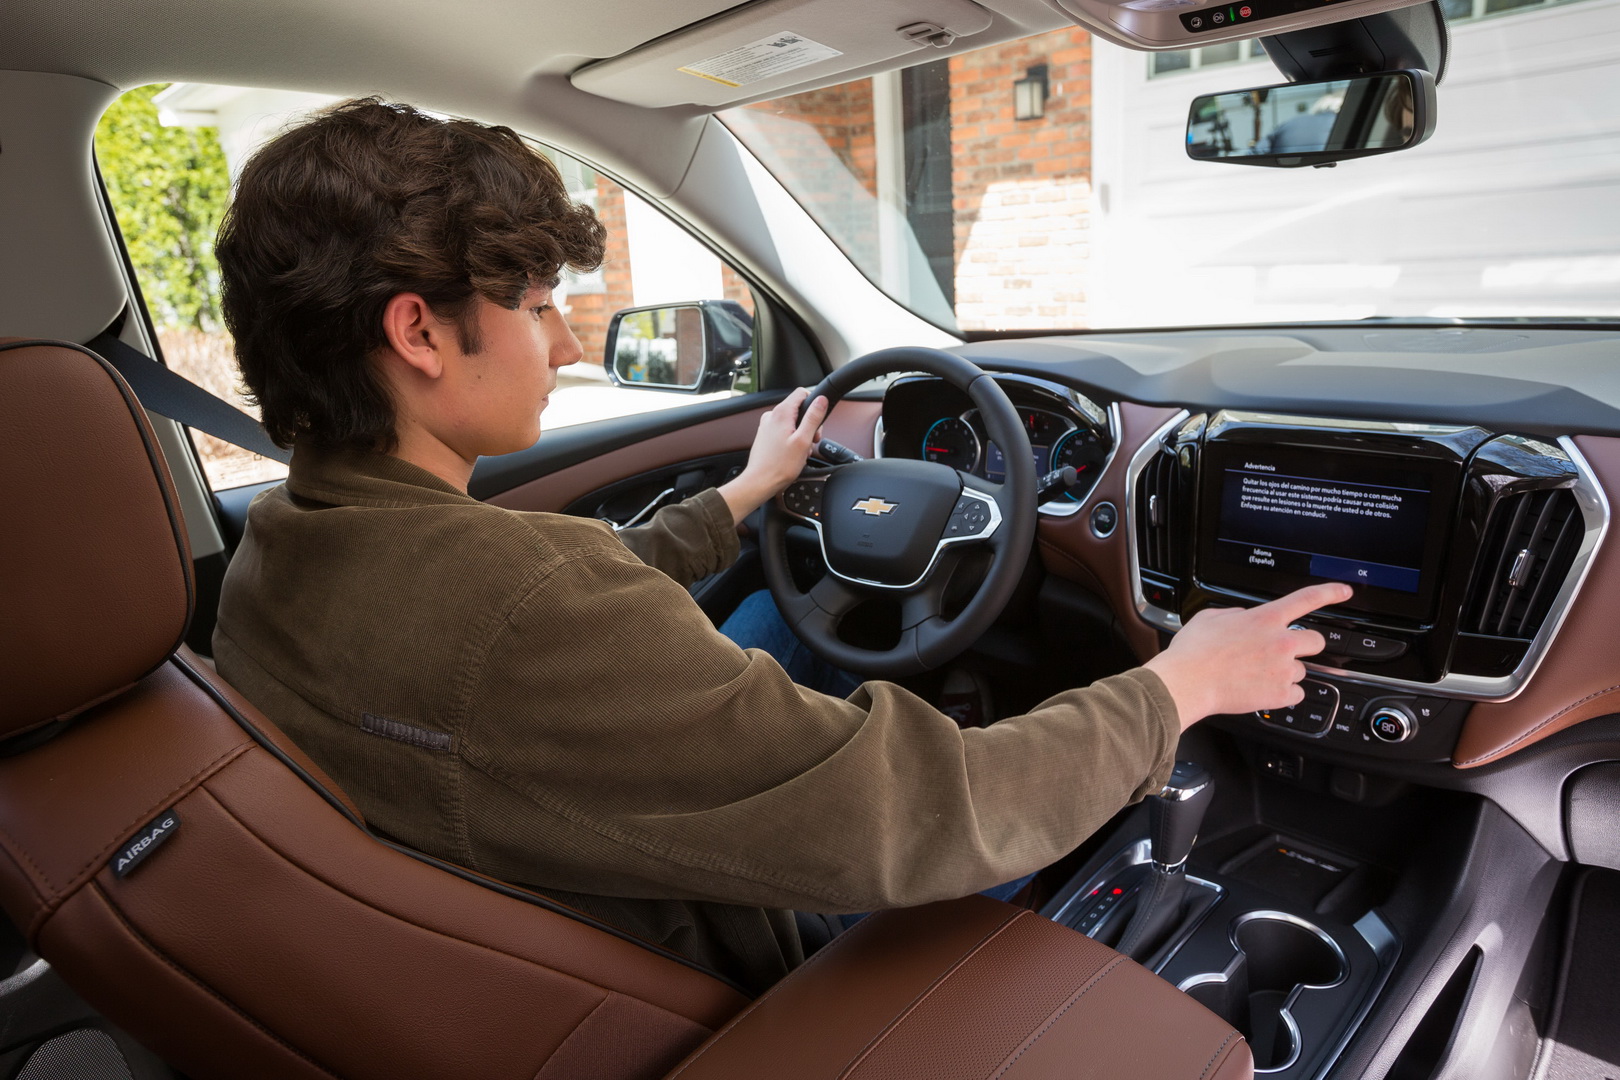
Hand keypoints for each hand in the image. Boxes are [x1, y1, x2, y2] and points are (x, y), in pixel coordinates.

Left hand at [718, 388, 829, 523]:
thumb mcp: (803, 440)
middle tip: (811, 441)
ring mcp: (767, 425)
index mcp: (781, 413)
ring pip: (792, 421)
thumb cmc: (779, 466)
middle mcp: (771, 416)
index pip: (802, 393)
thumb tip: (821, 400)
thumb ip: (813, 418)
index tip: (818, 420)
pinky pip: (784, 430)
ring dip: (801, 434)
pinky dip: (792, 439)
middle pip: (798, 409)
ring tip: (801, 451)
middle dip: (809, 424)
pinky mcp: (765, 435)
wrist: (760, 482)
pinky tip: (793, 453)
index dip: (814, 404)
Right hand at [1143, 582, 1352, 729]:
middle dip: (1304, 646)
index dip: (1331, 592)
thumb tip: (1242, 616)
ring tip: (1258, 676)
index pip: (1308, 598)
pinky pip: (1295, 694)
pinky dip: (1282, 694)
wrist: (1189, 682)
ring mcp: (1283, 669)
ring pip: (1302, 670)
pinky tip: (1261, 690)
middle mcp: (1281, 642)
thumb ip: (1234, 613)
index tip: (1344, 591)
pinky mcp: (1281, 693)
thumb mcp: (1210, 617)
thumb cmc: (1194, 652)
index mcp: (1265, 618)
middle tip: (1284, 652)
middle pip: (1316, 641)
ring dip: (1286, 673)